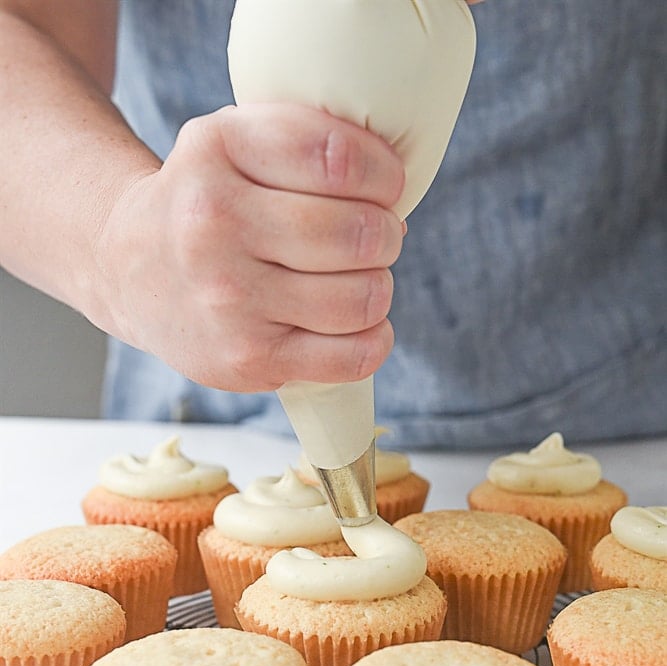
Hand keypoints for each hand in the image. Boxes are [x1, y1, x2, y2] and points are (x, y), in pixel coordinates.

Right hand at [94, 103, 405, 392]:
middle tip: (372, 238)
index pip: (339, 158)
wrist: (128, 271)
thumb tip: (396, 192)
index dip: (385, 174)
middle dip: (385, 235)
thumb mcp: (232, 139)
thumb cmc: (204, 202)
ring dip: (378, 287)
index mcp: (217, 150)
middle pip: (359, 233)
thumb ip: (305, 137)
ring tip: (356, 280)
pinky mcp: (247, 359)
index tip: (385, 186)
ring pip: (363, 297)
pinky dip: (373, 340)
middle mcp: (214, 224)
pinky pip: (352, 356)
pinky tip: (356, 325)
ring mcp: (229, 300)